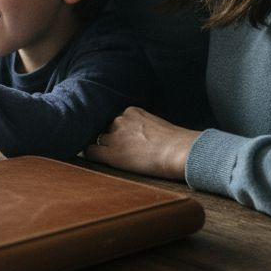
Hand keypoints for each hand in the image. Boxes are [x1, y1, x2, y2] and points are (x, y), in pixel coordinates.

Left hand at [83, 107, 199, 180]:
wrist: (180, 151)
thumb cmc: (177, 142)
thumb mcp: (157, 125)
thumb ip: (142, 126)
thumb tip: (139, 138)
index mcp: (132, 111)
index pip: (115, 119)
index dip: (116, 130)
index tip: (120, 138)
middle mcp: (120, 120)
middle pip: (105, 128)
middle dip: (108, 138)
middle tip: (115, 148)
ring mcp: (114, 136)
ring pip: (98, 139)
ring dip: (102, 147)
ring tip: (110, 156)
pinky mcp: (111, 153)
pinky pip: (90, 152)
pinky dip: (90, 154)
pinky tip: (93, 159)